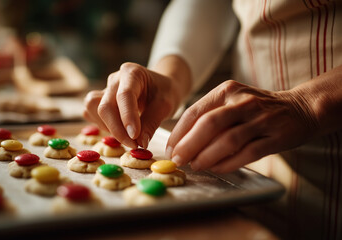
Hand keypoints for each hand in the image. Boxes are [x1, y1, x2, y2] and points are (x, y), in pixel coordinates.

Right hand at [83, 62, 181, 148]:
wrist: (160, 87)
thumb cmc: (164, 92)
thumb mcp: (166, 105)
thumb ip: (152, 123)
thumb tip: (140, 143)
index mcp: (132, 73)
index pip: (124, 95)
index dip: (128, 118)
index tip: (135, 137)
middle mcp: (115, 80)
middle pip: (105, 105)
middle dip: (117, 130)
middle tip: (134, 144)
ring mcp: (105, 89)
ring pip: (92, 107)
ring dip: (107, 127)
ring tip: (126, 135)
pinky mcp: (99, 100)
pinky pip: (90, 112)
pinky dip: (101, 124)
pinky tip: (118, 130)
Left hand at [166, 80, 318, 172]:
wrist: (301, 108)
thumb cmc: (257, 109)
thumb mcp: (232, 101)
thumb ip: (210, 116)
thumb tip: (182, 141)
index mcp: (227, 91)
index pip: (195, 111)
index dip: (179, 132)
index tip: (170, 148)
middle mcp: (242, 102)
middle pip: (208, 125)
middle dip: (188, 145)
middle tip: (177, 159)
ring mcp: (260, 119)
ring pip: (227, 140)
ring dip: (206, 156)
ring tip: (195, 166)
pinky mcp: (275, 137)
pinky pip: (247, 153)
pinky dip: (228, 163)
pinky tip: (216, 169)